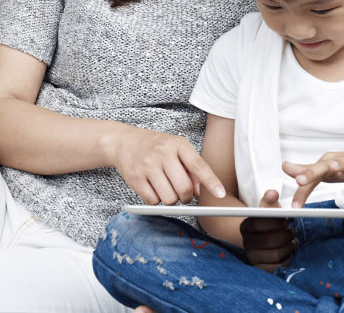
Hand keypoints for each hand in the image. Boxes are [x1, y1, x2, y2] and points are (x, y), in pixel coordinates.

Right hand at [107, 127, 225, 205]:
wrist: (124, 142)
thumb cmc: (156, 147)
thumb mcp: (177, 149)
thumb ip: (191, 169)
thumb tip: (198, 192)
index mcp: (178, 145)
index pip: (198, 165)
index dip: (211, 181)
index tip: (220, 194)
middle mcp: (163, 153)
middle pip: (183, 188)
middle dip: (186, 197)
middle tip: (182, 194)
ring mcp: (147, 165)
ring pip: (169, 198)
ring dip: (170, 199)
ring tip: (164, 187)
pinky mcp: (134, 178)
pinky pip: (152, 201)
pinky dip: (155, 200)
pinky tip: (152, 188)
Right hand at [240, 190, 295, 271]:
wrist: (262, 238)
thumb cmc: (269, 222)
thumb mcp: (268, 210)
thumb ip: (270, 201)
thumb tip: (273, 193)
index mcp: (245, 226)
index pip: (258, 224)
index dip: (274, 223)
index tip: (286, 221)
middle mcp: (246, 242)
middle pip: (268, 241)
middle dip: (285, 236)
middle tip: (292, 231)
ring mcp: (252, 256)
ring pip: (275, 255)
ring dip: (288, 247)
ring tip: (293, 241)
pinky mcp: (261, 268)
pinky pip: (277, 267)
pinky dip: (287, 259)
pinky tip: (289, 252)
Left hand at [282, 149, 343, 208]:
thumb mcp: (324, 169)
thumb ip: (306, 171)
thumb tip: (285, 167)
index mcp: (326, 165)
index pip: (309, 177)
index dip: (301, 191)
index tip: (295, 205)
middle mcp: (338, 163)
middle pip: (322, 166)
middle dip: (311, 173)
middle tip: (300, 180)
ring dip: (339, 165)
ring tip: (333, 168)